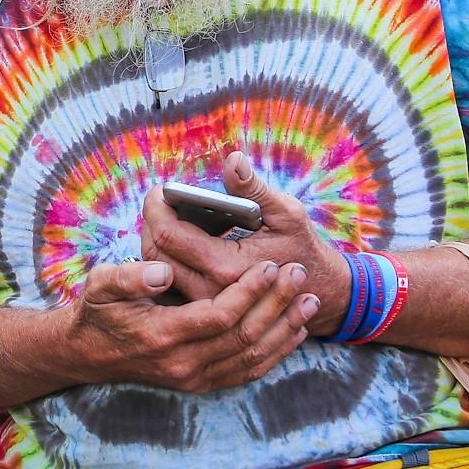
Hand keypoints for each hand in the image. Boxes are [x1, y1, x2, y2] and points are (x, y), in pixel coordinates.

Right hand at [66, 256, 318, 392]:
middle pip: (244, 336)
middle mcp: (183, 363)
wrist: (88, 353)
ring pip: (253, 357)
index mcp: (162, 335)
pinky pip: (248, 372)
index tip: (268, 266)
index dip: (249, 291)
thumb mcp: (101, 285)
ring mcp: (194, 378)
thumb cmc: (98, 311)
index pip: (220, 316)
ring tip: (308, 300)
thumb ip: (131, 276)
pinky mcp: (202, 385)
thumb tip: (164, 271)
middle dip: (276, 304)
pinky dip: (275, 353)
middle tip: (297, 275)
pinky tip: (292, 332)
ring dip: (285, 329)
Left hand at [142, 151, 350, 329]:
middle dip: (150, 222)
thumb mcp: (287, 214)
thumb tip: (234, 160)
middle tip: (159, 201)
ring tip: (168, 216)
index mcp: (226, 267)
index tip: (158, 189)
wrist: (317, 291)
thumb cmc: (301, 248)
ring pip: (157, 269)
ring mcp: (203, 303)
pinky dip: (166, 259)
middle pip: (154, 254)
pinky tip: (179, 240)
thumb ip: (255, 189)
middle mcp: (209, 291)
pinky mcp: (202, 307)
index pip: (168, 235)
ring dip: (156, 240)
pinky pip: (168, 283)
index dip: (155, 207)